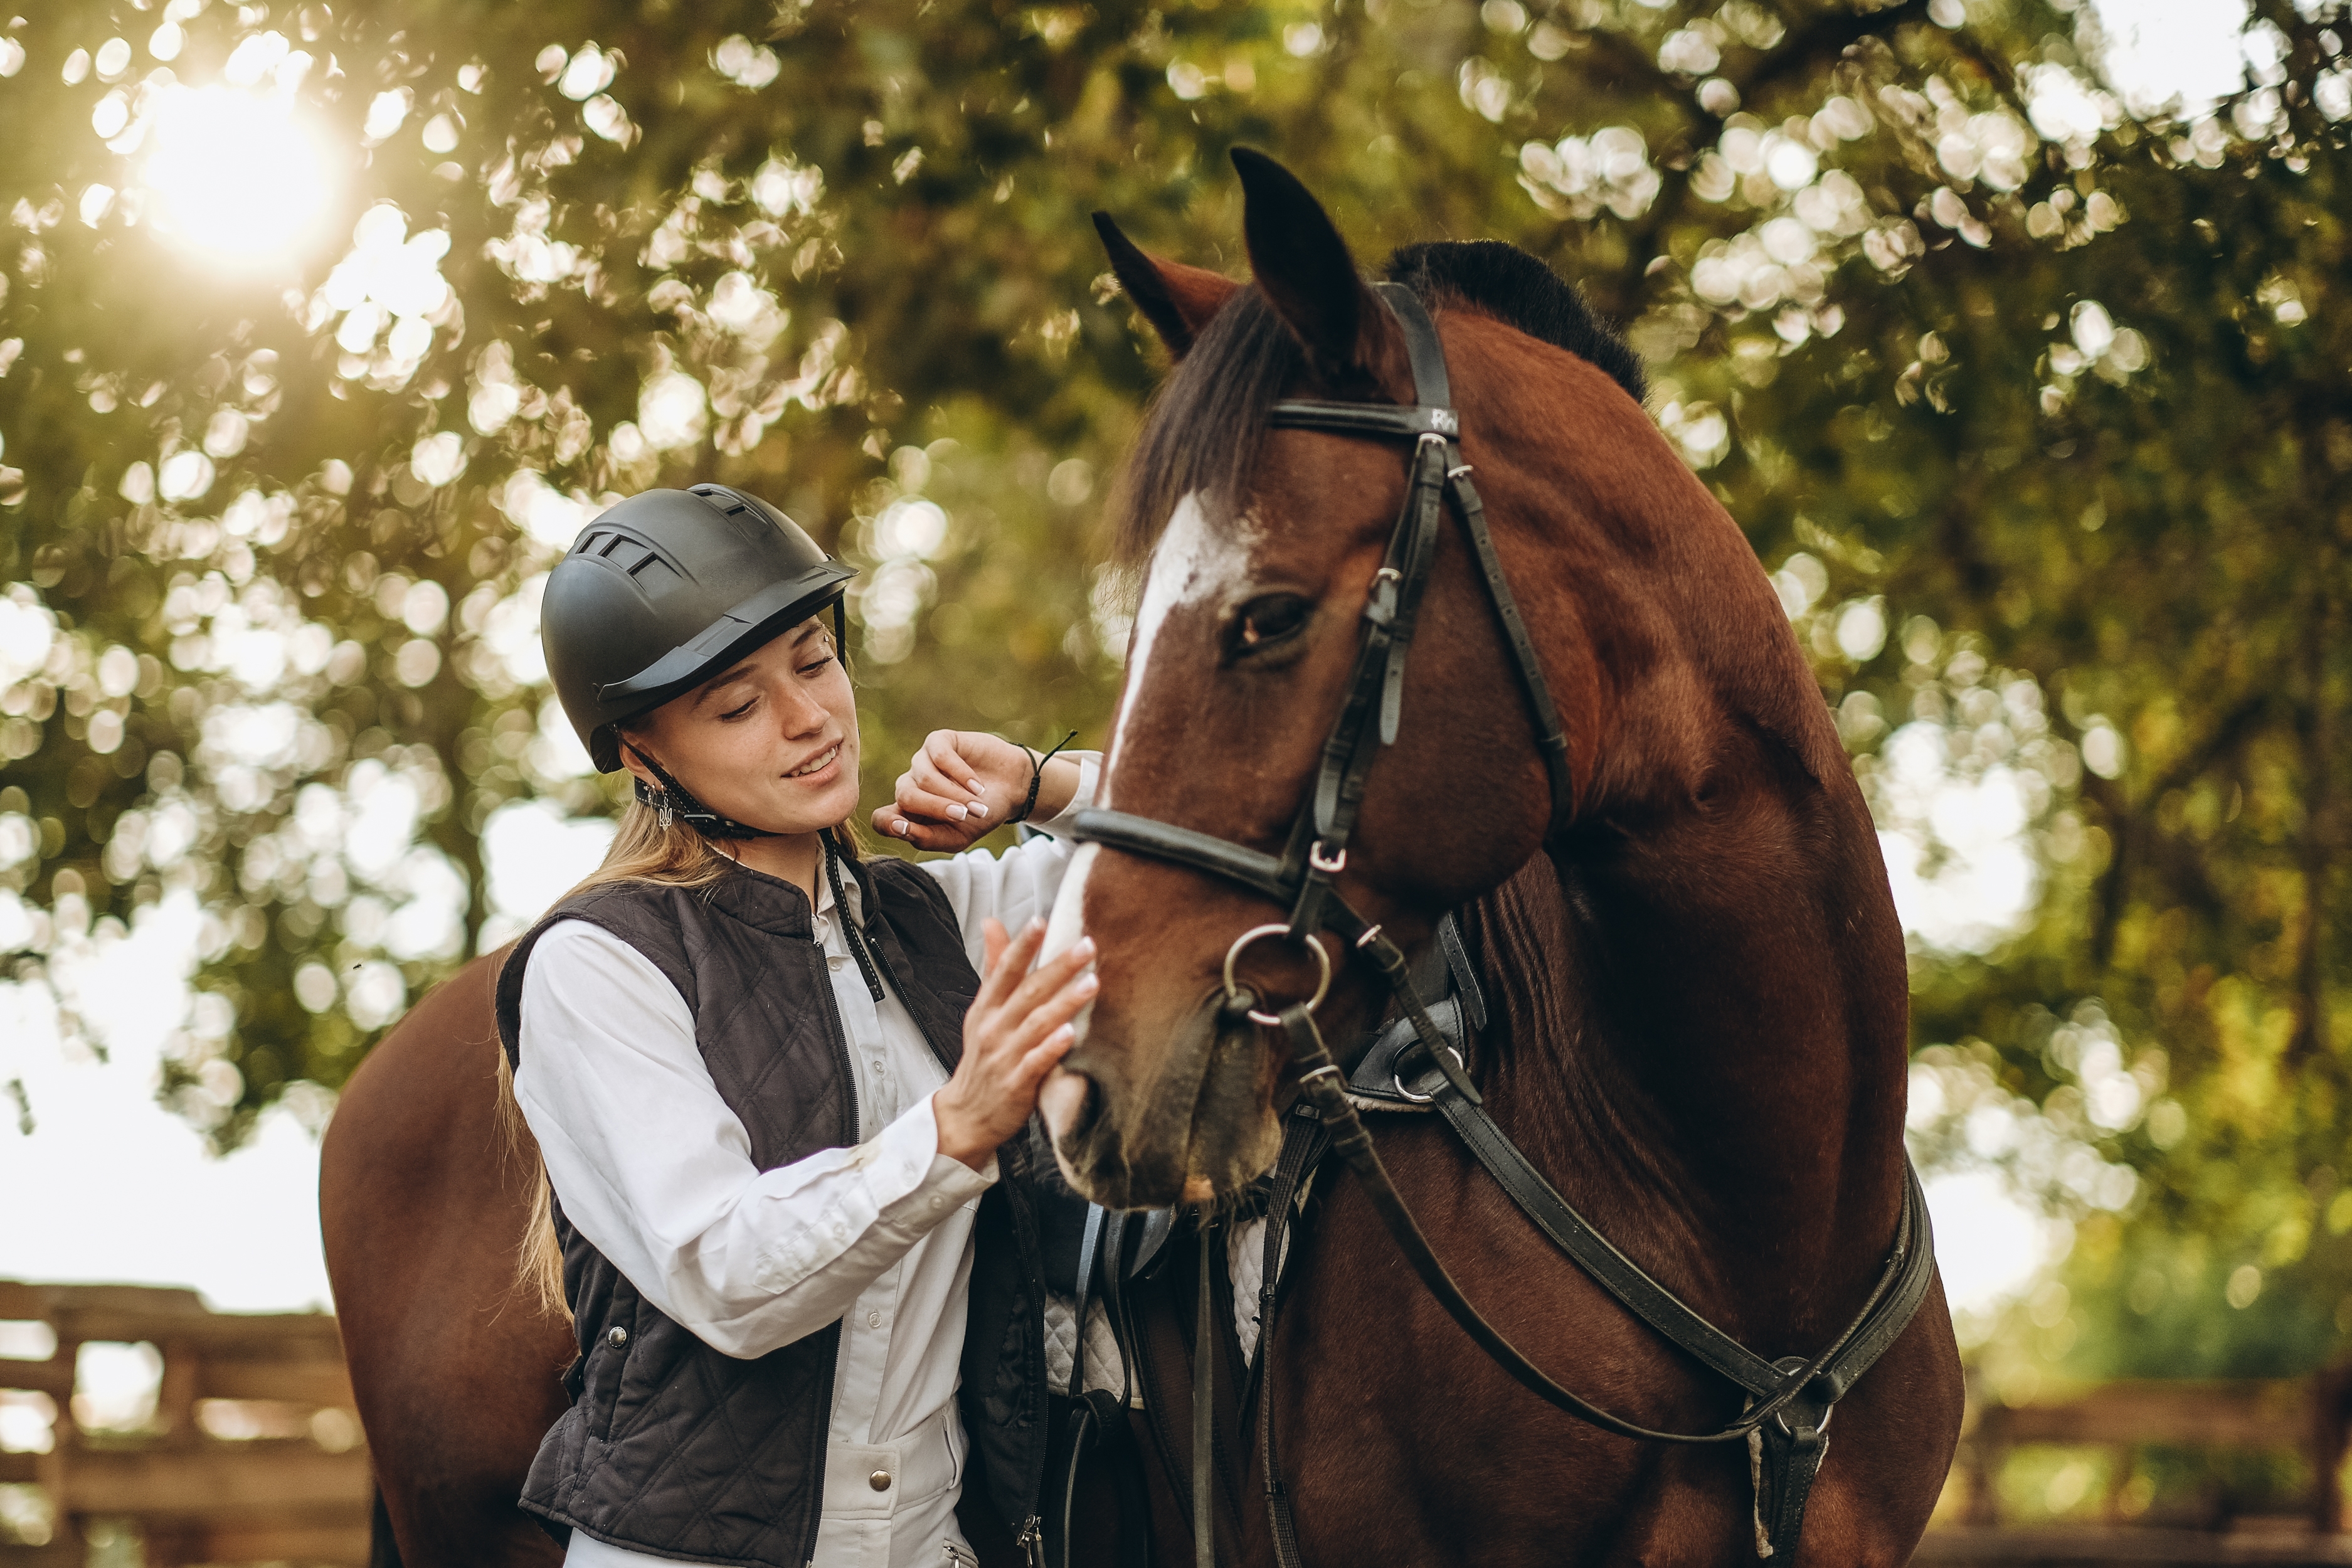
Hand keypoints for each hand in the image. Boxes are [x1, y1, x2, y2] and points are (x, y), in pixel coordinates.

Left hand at [870, 729, 1073, 850]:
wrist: (1011, 789)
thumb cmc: (981, 816)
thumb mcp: (957, 837)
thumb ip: (927, 838)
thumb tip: (899, 828)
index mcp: (910, 813)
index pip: (881, 818)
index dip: (888, 823)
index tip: (905, 828)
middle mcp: (911, 785)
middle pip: (905, 796)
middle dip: (936, 808)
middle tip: (964, 816)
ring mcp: (923, 762)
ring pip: (924, 777)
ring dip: (955, 794)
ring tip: (978, 803)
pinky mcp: (939, 742)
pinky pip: (939, 756)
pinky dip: (960, 774)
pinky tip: (977, 785)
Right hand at [934, 919, 1095, 1169]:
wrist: (966, 1115)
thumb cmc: (982, 1057)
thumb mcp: (982, 1011)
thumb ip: (994, 967)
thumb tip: (992, 922)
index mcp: (986, 1008)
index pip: (1004, 970)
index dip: (1021, 945)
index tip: (1040, 920)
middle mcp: (994, 1029)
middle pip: (1028, 992)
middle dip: (1058, 967)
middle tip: (1087, 945)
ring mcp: (1004, 1057)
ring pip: (1036, 1024)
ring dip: (1065, 1003)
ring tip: (1092, 984)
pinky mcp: (1016, 1085)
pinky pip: (1036, 1063)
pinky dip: (1052, 1047)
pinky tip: (1071, 1033)